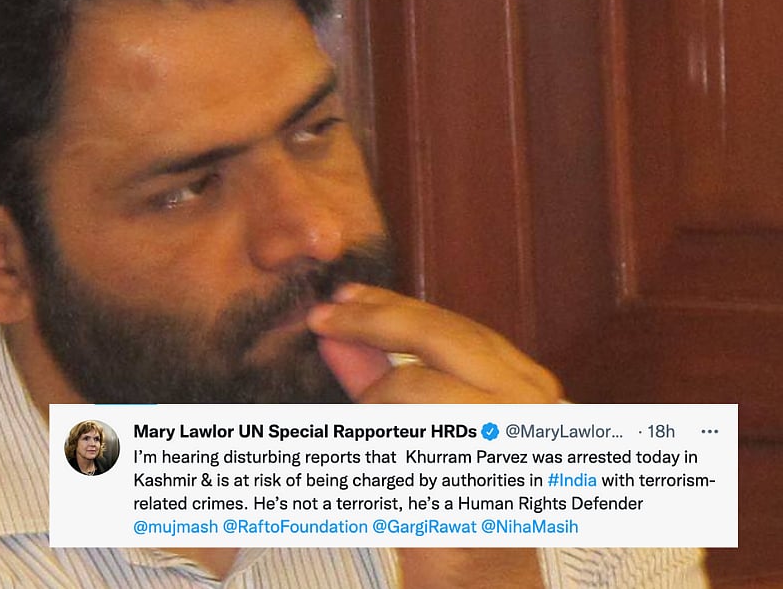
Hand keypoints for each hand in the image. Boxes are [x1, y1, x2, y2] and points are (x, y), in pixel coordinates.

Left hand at [307, 284, 552, 587]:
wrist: (480, 580)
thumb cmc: (446, 502)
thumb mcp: (410, 425)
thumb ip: (375, 377)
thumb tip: (330, 333)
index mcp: (523, 382)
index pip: (452, 325)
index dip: (393, 306)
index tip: (345, 298)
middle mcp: (533, 401)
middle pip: (442, 335)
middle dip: (374, 322)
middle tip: (323, 319)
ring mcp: (521, 435)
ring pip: (420, 385)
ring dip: (376, 400)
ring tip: (365, 428)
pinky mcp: (493, 472)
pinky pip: (412, 438)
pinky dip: (382, 439)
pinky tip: (377, 456)